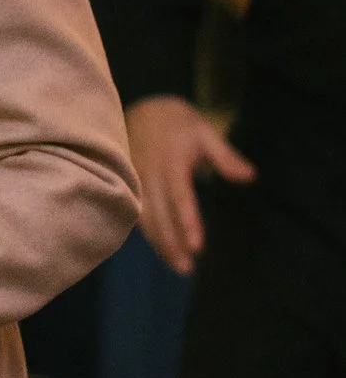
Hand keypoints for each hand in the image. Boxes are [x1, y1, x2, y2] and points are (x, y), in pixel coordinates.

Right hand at [127, 94, 255, 274]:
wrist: (143, 108)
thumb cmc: (178, 122)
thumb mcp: (205, 132)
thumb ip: (226, 156)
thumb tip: (250, 177)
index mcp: (170, 161)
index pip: (180, 196)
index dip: (188, 221)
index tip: (198, 246)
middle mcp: (150, 173)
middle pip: (158, 213)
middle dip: (171, 242)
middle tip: (186, 269)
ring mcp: (136, 178)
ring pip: (145, 217)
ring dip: (159, 242)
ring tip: (176, 265)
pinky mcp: (129, 183)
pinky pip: (136, 212)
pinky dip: (147, 233)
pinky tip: (159, 248)